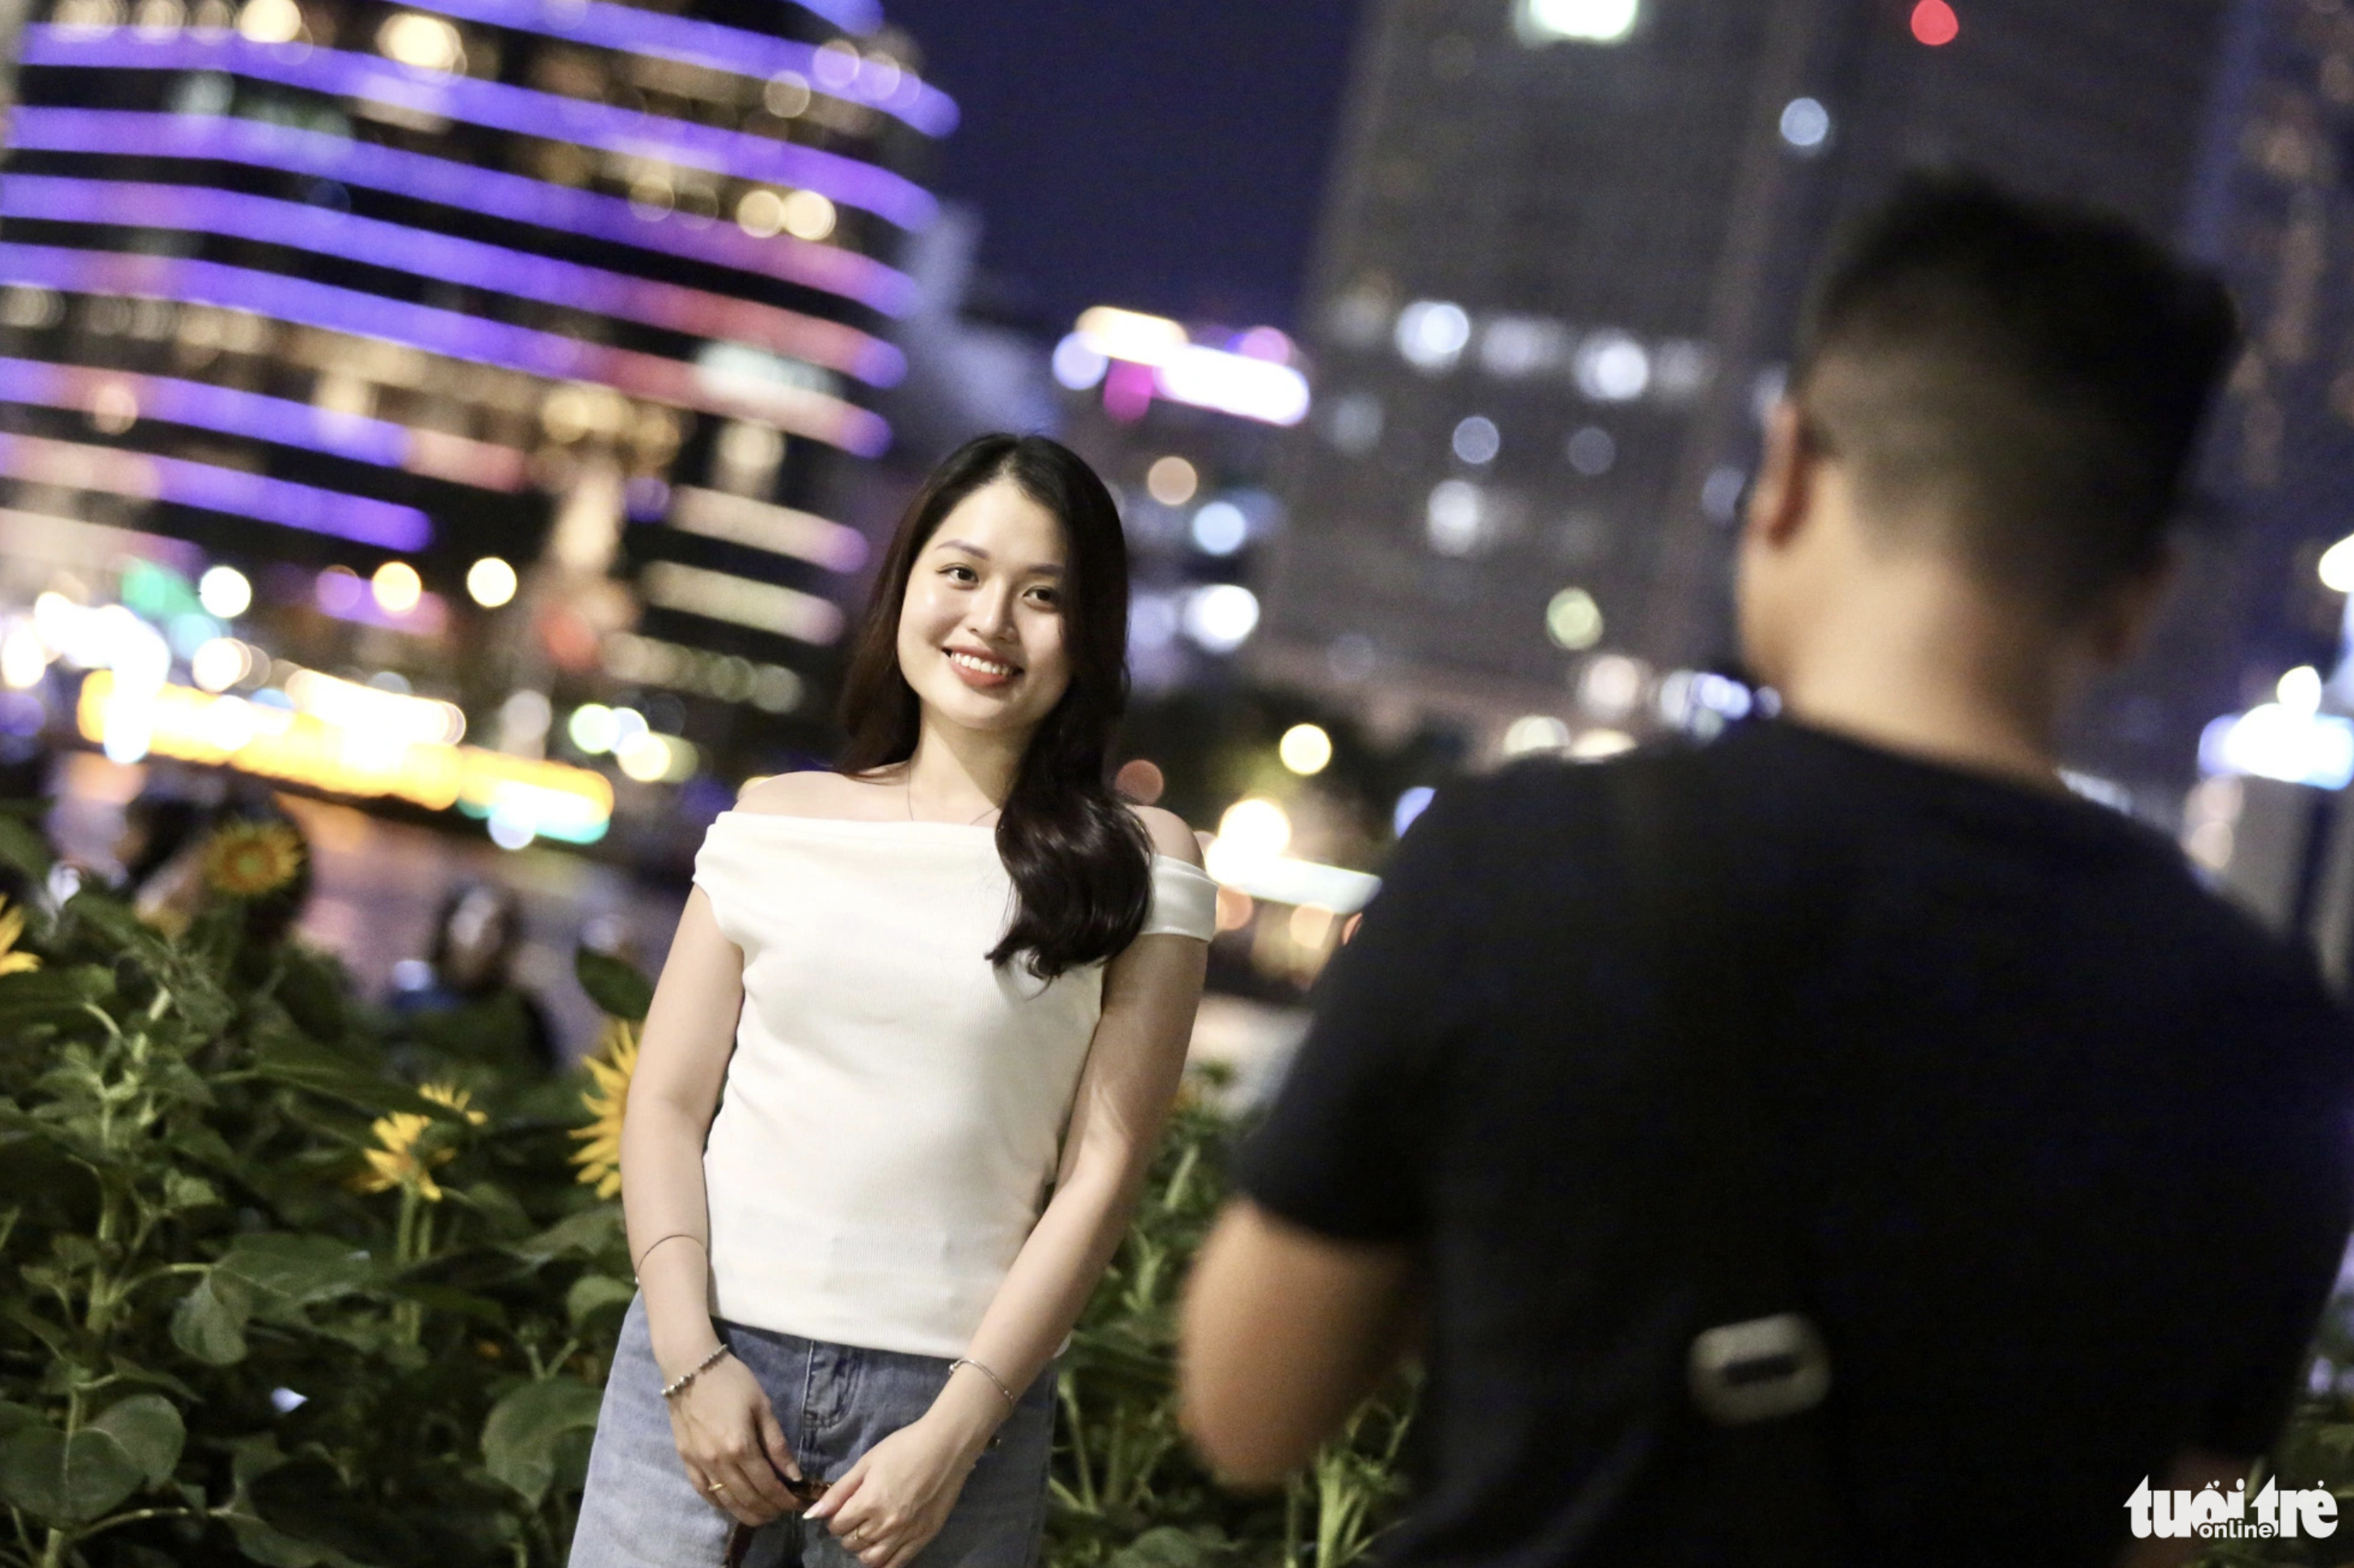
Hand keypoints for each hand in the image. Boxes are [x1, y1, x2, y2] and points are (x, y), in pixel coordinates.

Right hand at [664, 1351, 805, 1527]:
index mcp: (741, 1447)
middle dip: (770, 1510)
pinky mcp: (686, 1462)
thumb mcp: (762, 1406)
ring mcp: (699, 1464)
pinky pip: (704, 1493)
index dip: (785, 1500)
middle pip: (748, 1499)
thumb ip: (777, 1444)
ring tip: (764, 1515)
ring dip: (747, 1514)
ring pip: (726, 1502)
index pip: (768, 1486)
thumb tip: (794, 1475)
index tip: (798, 1504)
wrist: (690, 1368)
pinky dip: (721, 1504)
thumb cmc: (732, 1381)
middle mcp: (719, 1463)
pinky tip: (733, 1506)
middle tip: (784, 1510)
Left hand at [804, 1414, 986, 1567]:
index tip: (843, 1509)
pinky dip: (885, 1563)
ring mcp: (907, 1533)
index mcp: (869, 1502)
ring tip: (869, 1533)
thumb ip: (839, 1491)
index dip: (835, 1518)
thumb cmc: (904, 1447)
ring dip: (863, 1549)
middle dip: (848, 1532)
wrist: (947, 1446)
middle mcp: (886, 1524)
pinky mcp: (924, 1537)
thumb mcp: (867, 1462)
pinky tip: (883, 1549)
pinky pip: (898, 1563)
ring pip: (872, 1559)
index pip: (837, 1526)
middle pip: (852, 1544)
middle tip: (857, 1518)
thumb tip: (812, 1515)